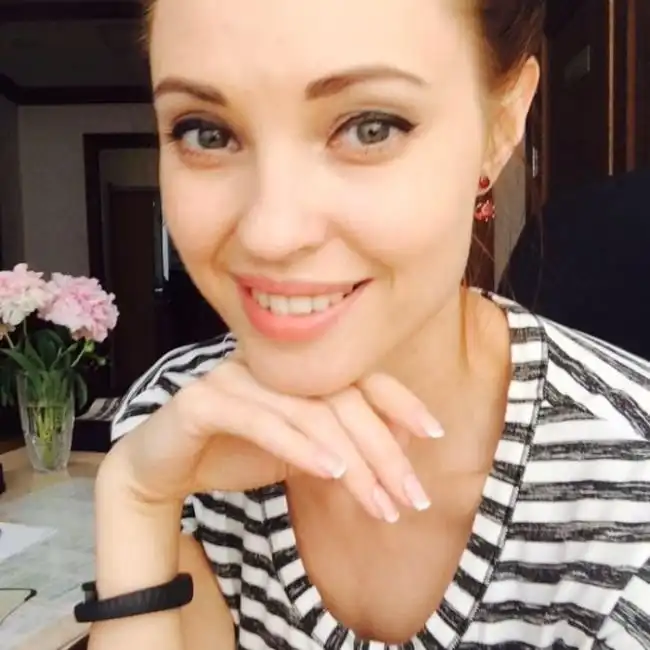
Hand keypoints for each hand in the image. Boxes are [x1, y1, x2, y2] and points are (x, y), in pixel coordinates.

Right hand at [107, 355, 443, 522]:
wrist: (163, 464)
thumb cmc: (236, 451)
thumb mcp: (301, 449)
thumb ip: (341, 440)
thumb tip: (399, 442)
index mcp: (297, 370)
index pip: (359, 379)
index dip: (400, 402)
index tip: (434, 435)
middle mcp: (271, 365)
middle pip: (343, 400)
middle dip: (384, 451)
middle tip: (412, 497)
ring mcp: (237, 377)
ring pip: (311, 415)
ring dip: (353, 462)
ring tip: (381, 503)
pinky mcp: (205, 400)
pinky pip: (263, 422)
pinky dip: (301, 446)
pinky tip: (331, 473)